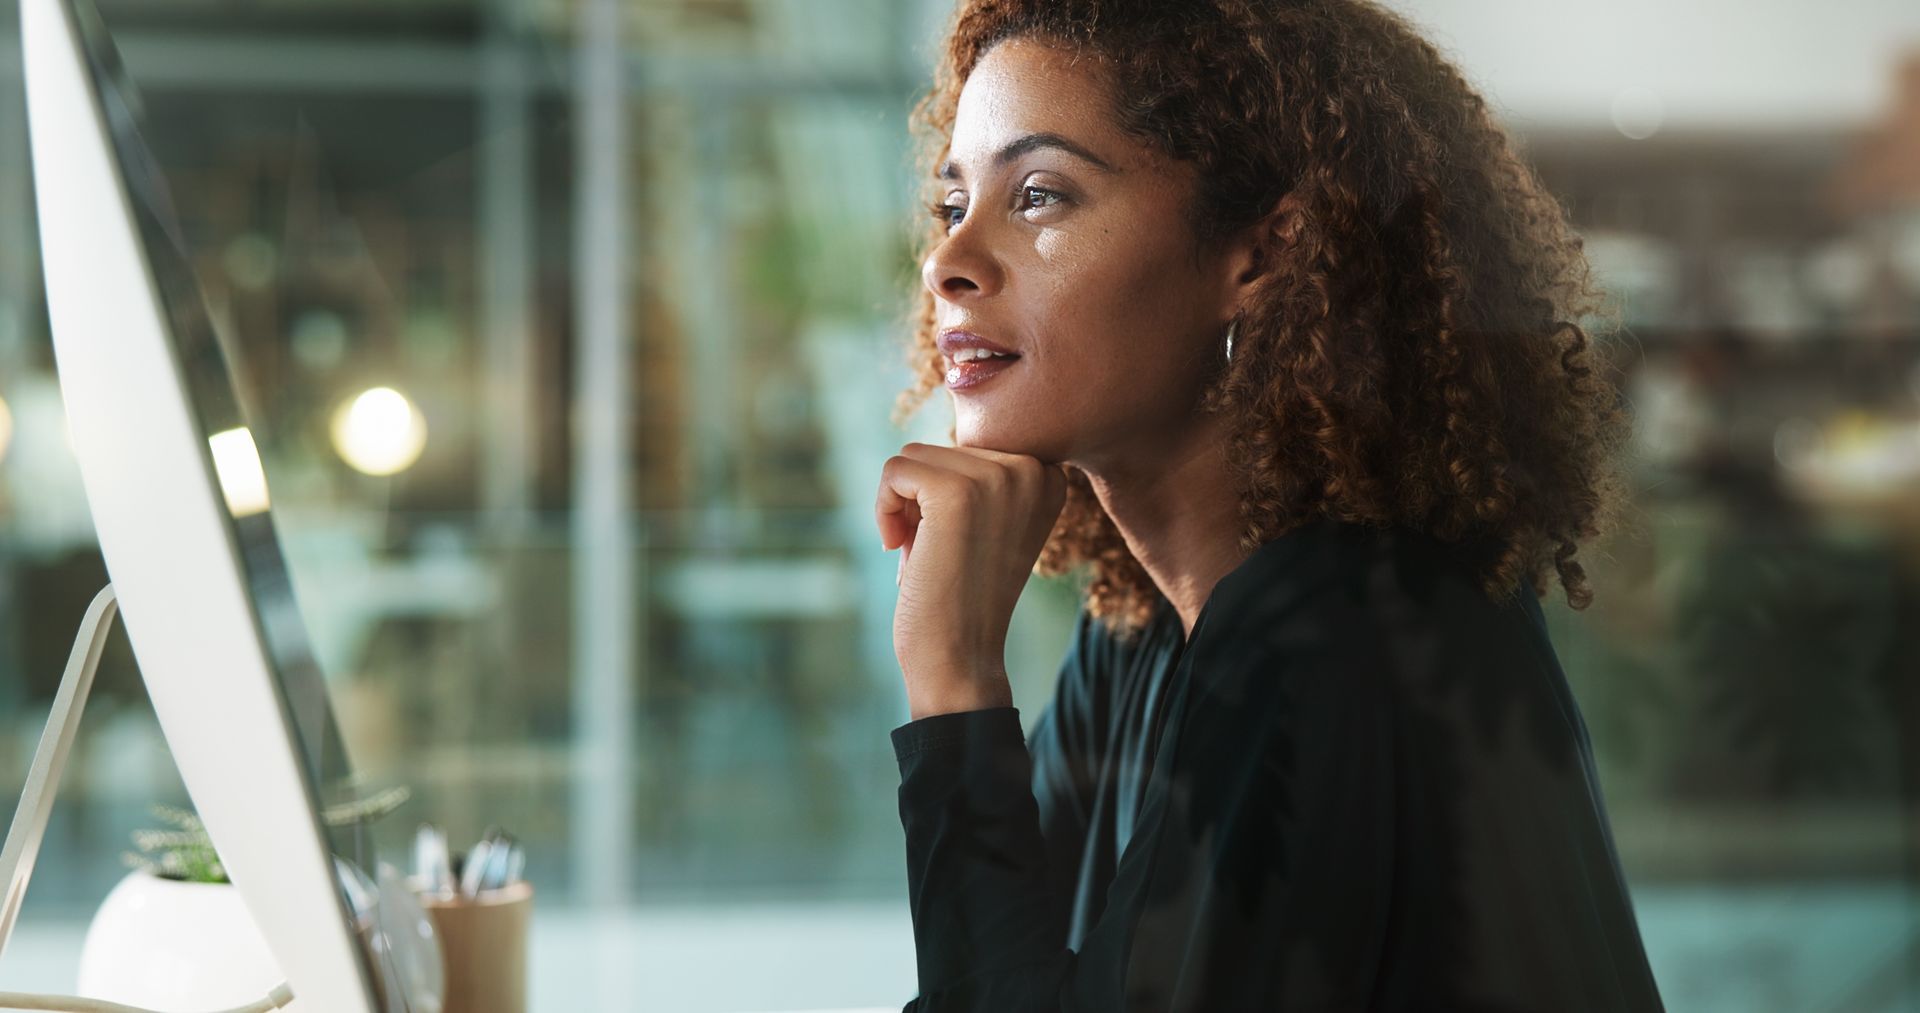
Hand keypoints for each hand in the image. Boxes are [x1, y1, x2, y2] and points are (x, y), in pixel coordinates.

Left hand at [875, 443, 1067, 718]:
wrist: (960, 659)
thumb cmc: (962, 596)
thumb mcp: (986, 521)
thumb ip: (980, 472)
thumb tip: (953, 403)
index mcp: (1051, 476)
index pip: (970, 448)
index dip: (945, 497)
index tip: (958, 544)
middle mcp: (1035, 470)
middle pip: (939, 449)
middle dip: (922, 501)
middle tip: (938, 554)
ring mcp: (999, 477)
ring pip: (913, 457)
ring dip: (903, 506)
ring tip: (923, 554)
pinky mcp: (957, 490)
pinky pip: (894, 470)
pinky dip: (884, 509)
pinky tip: (900, 551)